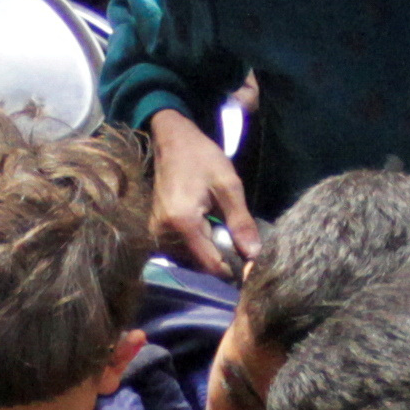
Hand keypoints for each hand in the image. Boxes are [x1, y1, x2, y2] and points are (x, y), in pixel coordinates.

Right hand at [146, 109, 256, 277]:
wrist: (172, 140)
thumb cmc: (202, 157)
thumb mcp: (229, 185)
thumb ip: (241, 221)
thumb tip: (254, 254)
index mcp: (182, 222)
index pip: (210, 263)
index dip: (232, 268)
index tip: (249, 262)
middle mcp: (163, 233)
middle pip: (199, 264)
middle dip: (222, 258)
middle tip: (239, 241)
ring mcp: (156, 232)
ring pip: (190, 260)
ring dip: (210, 252)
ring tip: (225, 232)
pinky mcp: (155, 230)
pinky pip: (181, 250)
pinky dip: (199, 245)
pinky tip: (209, 229)